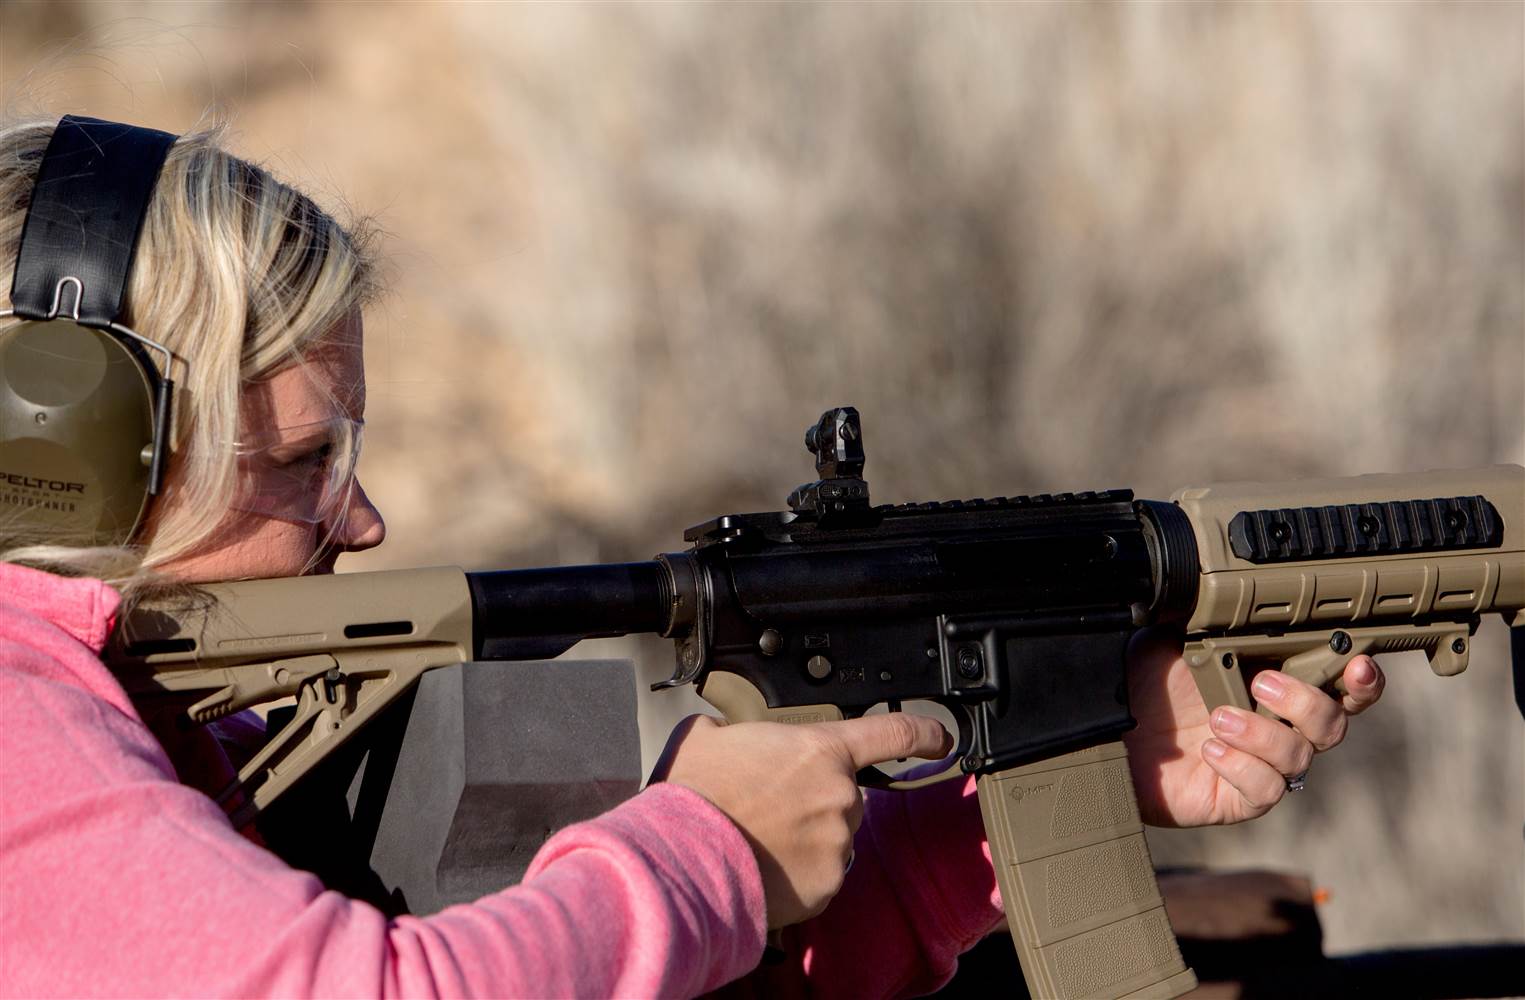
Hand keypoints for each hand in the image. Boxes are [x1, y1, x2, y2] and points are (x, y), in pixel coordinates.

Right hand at [651, 713, 951, 927]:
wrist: (682, 857)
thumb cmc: (693, 793)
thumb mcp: (707, 735)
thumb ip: (737, 730)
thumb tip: (729, 736)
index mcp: (821, 750)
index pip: (893, 732)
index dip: (923, 733)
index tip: (941, 738)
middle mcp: (841, 796)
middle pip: (842, 796)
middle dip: (812, 801)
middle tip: (766, 807)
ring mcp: (838, 844)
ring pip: (830, 838)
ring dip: (803, 838)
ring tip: (756, 839)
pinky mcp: (826, 887)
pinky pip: (820, 876)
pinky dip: (796, 874)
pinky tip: (761, 867)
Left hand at [1123, 628, 1384, 826]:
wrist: (1108, 730)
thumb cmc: (1145, 683)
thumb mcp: (1177, 638)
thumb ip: (1216, 616)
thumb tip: (1234, 587)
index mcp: (1275, 683)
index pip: (1339, 684)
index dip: (1361, 679)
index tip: (1356, 663)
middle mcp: (1277, 726)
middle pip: (1334, 723)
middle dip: (1308, 702)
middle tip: (1262, 682)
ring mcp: (1261, 765)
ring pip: (1300, 757)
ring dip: (1264, 734)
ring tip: (1219, 717)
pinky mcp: (1238, 798)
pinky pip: (1267, 789)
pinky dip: (1243, 766)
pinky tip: (1212, 749)